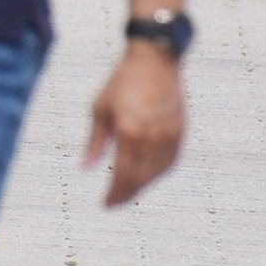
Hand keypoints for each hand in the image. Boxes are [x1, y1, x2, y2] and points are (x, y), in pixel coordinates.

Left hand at [84, 47, 184, 207]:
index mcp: (130, 132)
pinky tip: (145, 175)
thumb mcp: (100, 109)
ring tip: (126, 190)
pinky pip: (168, 163)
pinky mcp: (180, 133)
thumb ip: (95, 142)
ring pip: (156, 174)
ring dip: (141, 186)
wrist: (155, 61)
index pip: (123, 175)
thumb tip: (85, 168)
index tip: (105, 204)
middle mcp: (152, 138)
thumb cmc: (122, 82)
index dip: (114, 194)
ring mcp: (169, 136)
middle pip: (140, 179)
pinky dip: (156, 173)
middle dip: (126, 194)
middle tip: (114, 202)